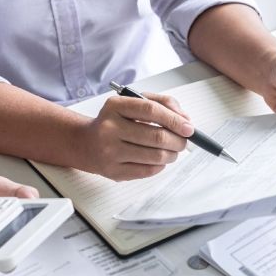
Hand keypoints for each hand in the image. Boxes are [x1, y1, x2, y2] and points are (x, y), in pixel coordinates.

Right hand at [78, 94, 194, 180]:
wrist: (87, 143)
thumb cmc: (115, 122)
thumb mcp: (133, 104)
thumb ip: (161, 104)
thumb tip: (185, 120)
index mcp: (115, 106)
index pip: (151, 110)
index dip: (174, 120)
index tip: (189, 128)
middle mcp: (109, 128)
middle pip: (156, 136)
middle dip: (178, 141)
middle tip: (183, 141)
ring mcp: (110, 152)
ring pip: (155, 156)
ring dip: (172, 154)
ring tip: (172, 151)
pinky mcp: (113, 171)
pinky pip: (148, 171)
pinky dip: (160, 166)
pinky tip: (158, 160)